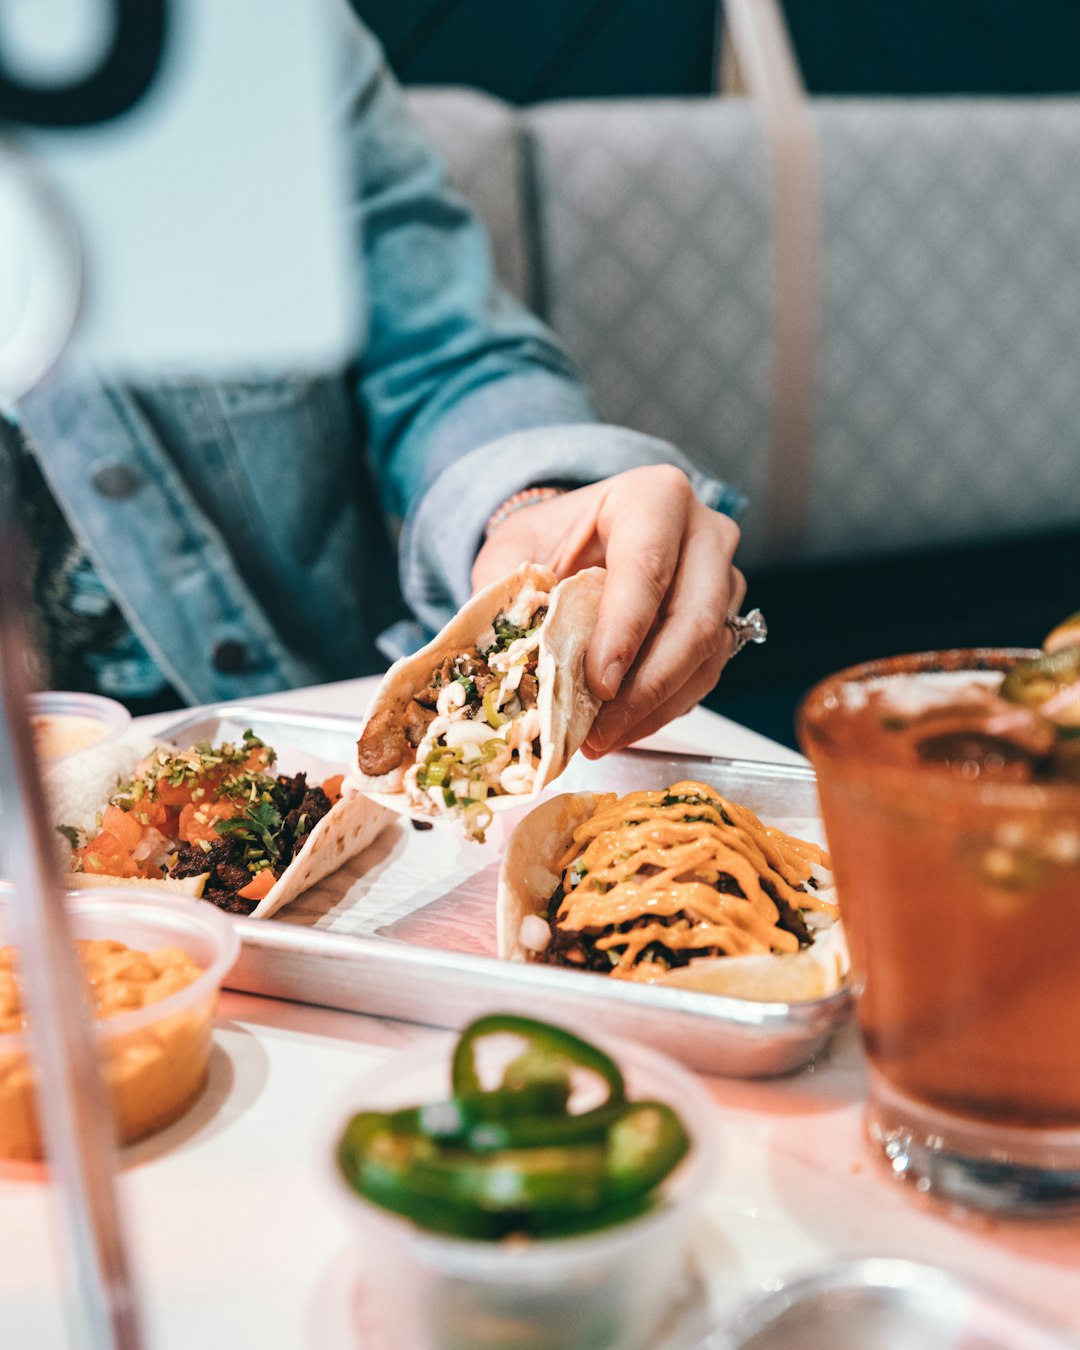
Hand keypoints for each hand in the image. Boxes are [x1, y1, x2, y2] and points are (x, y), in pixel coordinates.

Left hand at [472, 465, 745, 755]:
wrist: (580, 539)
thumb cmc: (552, 539)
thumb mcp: (515, 551)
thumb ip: (511, 595)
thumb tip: (506, 659)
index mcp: (654, 498)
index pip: (648, 568)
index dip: (625, 631)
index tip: (597, 684)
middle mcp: (703, 534)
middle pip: (694, 619)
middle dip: (646, 687)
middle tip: (600, 730)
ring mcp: (722, 580)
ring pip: (706, 656)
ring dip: (655, 709)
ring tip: (602, 739)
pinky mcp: (724, 622)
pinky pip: (704, 676)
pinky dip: (663, 710)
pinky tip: (622, 728)